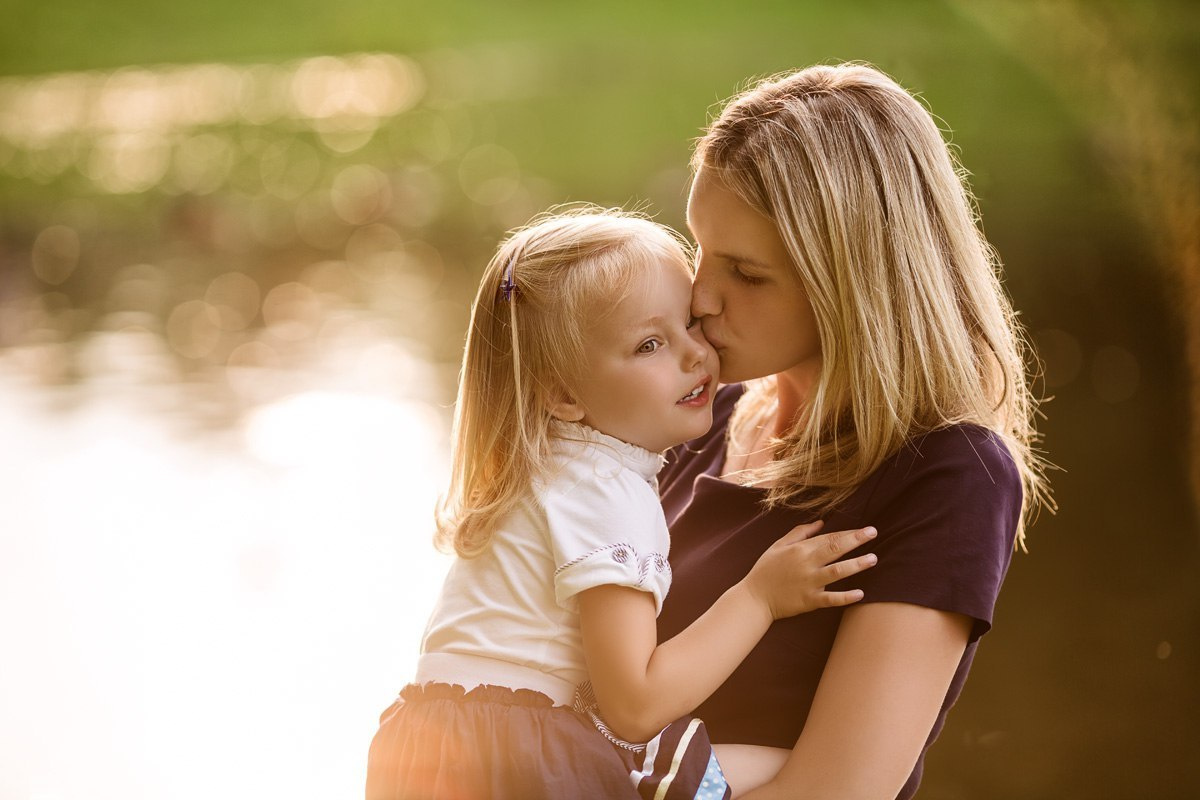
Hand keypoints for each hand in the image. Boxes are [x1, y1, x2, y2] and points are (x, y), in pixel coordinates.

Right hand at [743, 521, 877, 619]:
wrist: (754, 598)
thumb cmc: (766, 570)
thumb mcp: (778, 545)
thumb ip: (799, 532)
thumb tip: (821, 522)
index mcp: (799, 549)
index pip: (829, 537)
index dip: (848, 533)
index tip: (866, 529)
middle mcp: (806, 564)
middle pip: (835, 549)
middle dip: (856, 540)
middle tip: (874, 533)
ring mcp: (810, 583)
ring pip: (838, 572)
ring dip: (857, 564)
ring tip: (873, 558)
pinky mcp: (810, 601)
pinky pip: (832, 598)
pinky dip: (846, 596)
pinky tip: (861, 593)